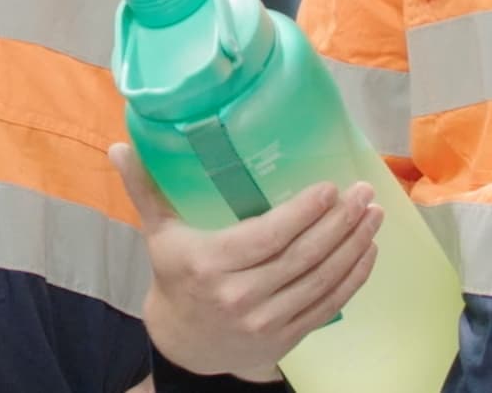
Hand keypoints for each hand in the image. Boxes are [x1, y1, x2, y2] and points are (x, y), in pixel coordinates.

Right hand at [110, 142, 377, 380]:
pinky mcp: (286, 337)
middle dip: (339, 223)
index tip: (329, 188)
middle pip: (301, 257)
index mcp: (209, 264)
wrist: (185, 343)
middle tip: (363, 192)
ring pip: (320, 281)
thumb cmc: (176, 276)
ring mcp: (265, 321)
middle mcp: (239, 296)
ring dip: (353, 246)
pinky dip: (353, 278)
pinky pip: (328, 306)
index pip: (266, 237)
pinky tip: (368, 252)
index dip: (302, 213)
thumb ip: (144, 189)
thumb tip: (118, 147)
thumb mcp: (158, 233)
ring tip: (373, 215)